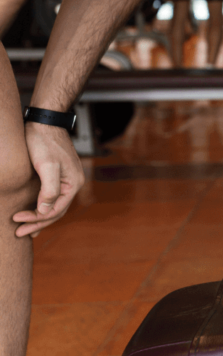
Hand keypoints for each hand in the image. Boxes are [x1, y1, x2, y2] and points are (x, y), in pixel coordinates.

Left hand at [12, 122, 83, 236]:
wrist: (45, 122)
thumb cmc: (44, 142)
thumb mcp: (47, 166)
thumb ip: (49, 190)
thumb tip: (44, 210)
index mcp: (73, 183)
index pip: (55, 210)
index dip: (36, 219)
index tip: (16, 220)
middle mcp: (73, 184)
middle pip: (56, 212)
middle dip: (37, 223)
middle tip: (18, 233)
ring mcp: (66, 180)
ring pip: (53, 206)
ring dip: (38, 218)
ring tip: (24, 229)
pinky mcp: (57, 175)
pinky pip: (51, 197)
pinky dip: (41, 208)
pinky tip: (32, 212)